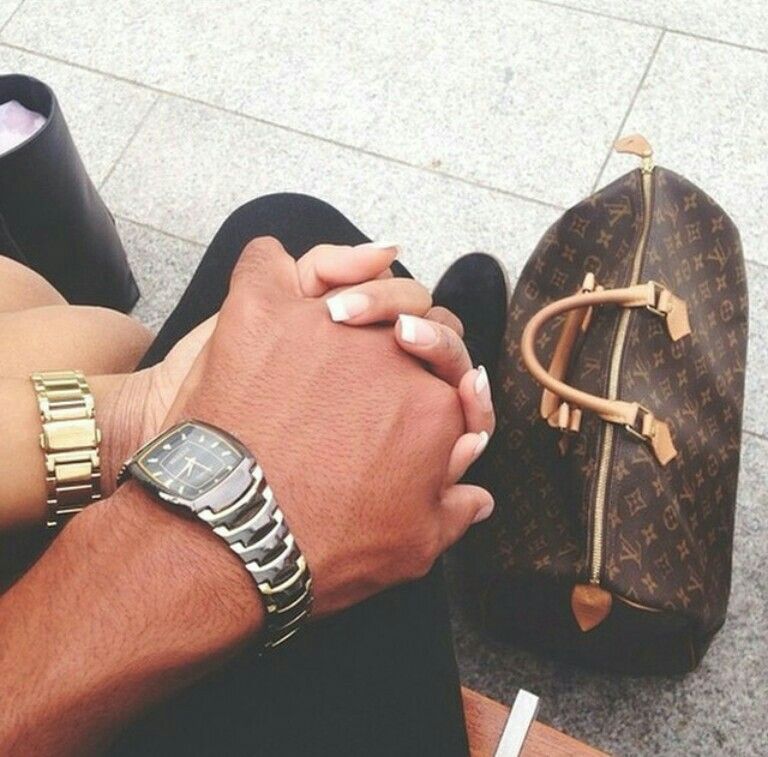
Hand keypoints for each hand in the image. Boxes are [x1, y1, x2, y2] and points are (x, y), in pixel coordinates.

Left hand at [161, 236, 493, 615]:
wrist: (226, 539)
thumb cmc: (320, 548)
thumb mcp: (409, 546)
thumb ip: (452, 511)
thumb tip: (480, 496)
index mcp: (436, 406)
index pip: (455, 367)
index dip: (441, 377)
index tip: (423, 390)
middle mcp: (393, 356)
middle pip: (417, 316)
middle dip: (412, 331)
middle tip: (389, 348)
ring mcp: (329, 328)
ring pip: (360, 281)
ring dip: (359, 295)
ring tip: (338, 316)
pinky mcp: (263, 313)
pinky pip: (270, 263)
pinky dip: (273, 271)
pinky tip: (279, 292)